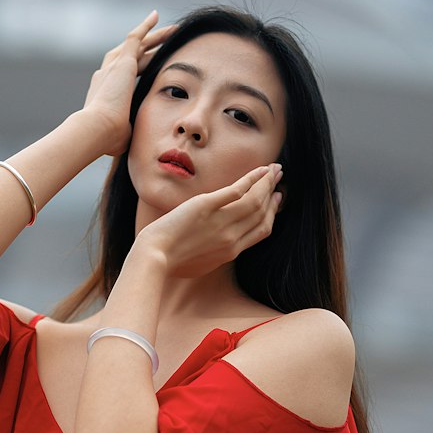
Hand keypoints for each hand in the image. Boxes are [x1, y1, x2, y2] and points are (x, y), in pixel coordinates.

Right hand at [81, 11, 177, 156]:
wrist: (97, 129)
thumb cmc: (108, 138)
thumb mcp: (122, 134)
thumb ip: (130, 132)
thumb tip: (138, 141)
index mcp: (106, 92)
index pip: (124, 75)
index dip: (137, 68)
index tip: (148, 65)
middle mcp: (107, 75)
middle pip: (130, 56)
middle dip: (147, 49)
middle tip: (161, 43)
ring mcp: (113, 66)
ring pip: (136, 45)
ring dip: (153, 36)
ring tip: (170, 30)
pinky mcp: (121, 62)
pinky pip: (135, 38)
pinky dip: (145, 27)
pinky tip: (156, 17)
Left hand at [136, 163, 283, 276]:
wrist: (154, 257)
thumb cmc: (172, 262)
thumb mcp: (203, 264)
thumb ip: (218, 253)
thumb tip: (223, 244)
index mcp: (232, 251)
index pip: (262, 229)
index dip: (273, 212)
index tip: (276, 199)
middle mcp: (231, 237)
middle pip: (262, 212)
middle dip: (273, 192)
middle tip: (278, 177)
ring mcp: (220, 221)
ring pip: (254, 200)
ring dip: (267, 182)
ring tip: (274, 168)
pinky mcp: (206, 206)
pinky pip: (236, 191)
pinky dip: (252, 179)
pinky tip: (260, 169)